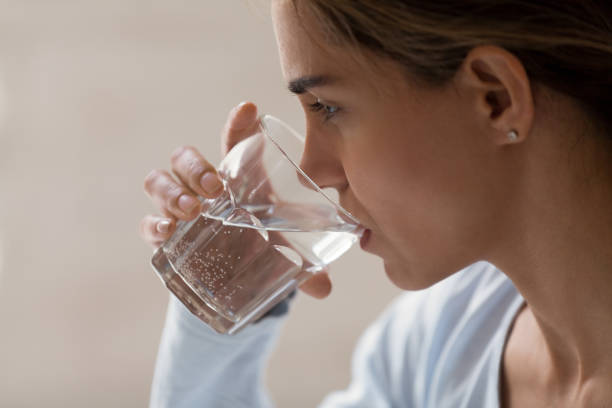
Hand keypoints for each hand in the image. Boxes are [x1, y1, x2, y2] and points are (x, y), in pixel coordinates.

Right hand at [139, 102, 331, 298]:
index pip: (233, 141)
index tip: (249, 109)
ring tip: (191, 210)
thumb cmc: (258, 244)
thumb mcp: (282, 251)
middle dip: (194, 167)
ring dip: (171, 192)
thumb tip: (324, 288)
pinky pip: (147, 222)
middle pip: (184, 158)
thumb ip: (303, 265)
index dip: (238, 124)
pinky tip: (167, 232)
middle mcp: (201, 186)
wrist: (232, 274)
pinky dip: (153, 224)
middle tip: (213, 187)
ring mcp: (178, 208)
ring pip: (158, 181)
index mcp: (235, 177)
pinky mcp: (163, 234)